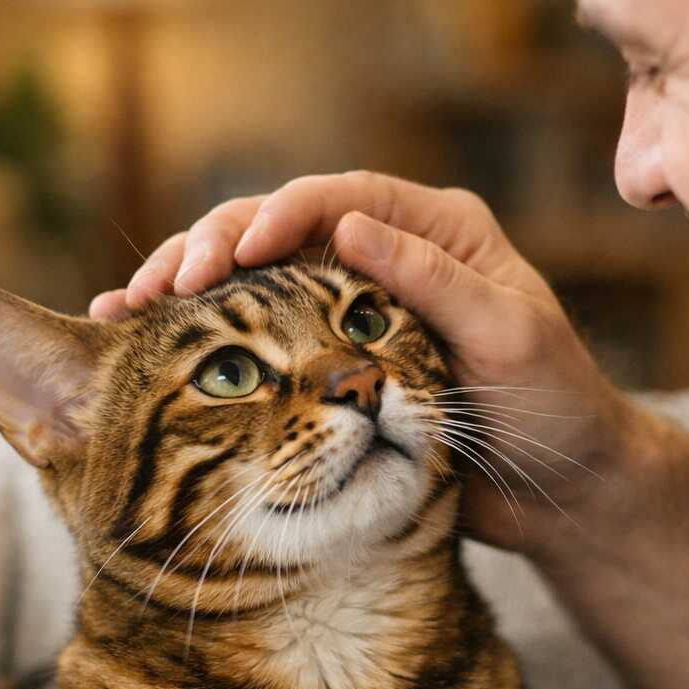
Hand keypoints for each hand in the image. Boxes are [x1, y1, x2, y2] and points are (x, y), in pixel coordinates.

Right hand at [91, 171, 631, 552]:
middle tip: (158, 288)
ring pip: (257, 280)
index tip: (230, 258)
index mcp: (437, 229)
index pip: (341, 199)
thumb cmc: (556, 406)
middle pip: (281, 231)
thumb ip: (432, 282)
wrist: (564, 489)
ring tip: (125, 308)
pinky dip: (208, 338)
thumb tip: (346, 227)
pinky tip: (150, 345)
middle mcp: (387, 257)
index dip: (277, 217)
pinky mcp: (332, 366)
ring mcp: (352, 311)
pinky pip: (262, 336)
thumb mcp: (509, 337)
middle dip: (212, 249)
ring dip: (191, 290)